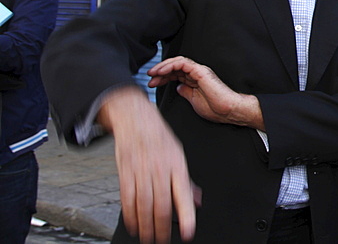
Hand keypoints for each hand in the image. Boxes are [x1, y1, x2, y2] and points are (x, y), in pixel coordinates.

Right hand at [97, 87, 198, 242]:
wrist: (136, 120)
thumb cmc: (160, 139)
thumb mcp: (179, 155)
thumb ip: (187, 181)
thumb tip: (198, 202)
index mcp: (177, 165)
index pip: (183, 194)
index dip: (186, 216)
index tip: (188, 233)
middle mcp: (160, 169)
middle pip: (161, 205)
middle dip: (162, 228)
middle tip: (163, 242)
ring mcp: (141, 171)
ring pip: (143, 205)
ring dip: (146, 227)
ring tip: (148, 239)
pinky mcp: (125, 173)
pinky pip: (127, 199)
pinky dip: (130, 215)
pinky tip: (133, 226)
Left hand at [148, 56, 263, 129]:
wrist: (229, 110)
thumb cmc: (216, 109)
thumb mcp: (194, 102)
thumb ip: (186, 93)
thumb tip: (178, 88)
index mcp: (195, 81)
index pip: (176, 74)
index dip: (163, 77)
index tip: (152, 83)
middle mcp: (197, 74)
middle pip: (175, 67)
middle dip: (160, 71)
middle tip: (149, 77)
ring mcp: (199, 71)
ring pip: (177, 62)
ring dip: (163, 66)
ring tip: (153, 73)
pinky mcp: (200, 71)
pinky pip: (183, 63)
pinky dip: (170, 66)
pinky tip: (161, 72)